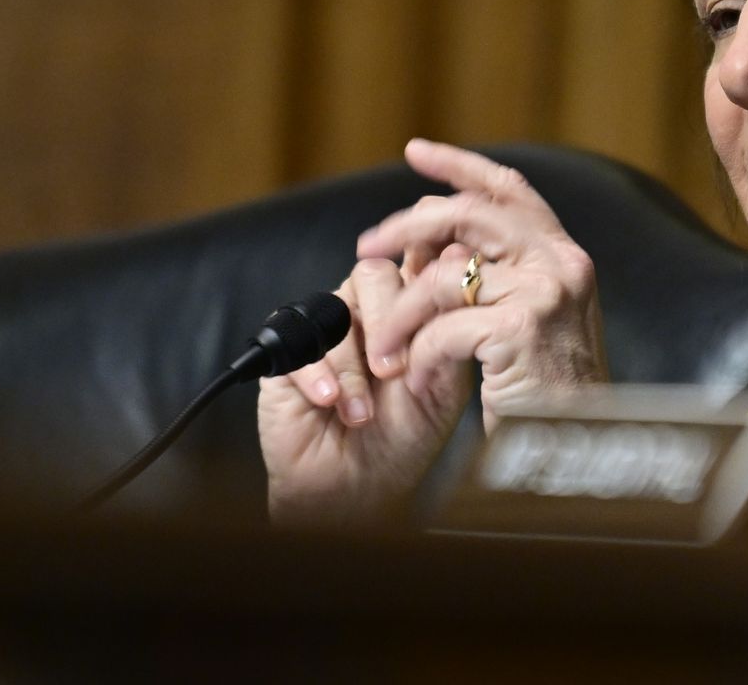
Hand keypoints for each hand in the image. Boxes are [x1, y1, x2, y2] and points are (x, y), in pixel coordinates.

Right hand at [258, 254, 471, 524]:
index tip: (436, 291)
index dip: (424, 267)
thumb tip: (461, 264)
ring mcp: (324, 329)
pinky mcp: (287, 354)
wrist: (358, 487)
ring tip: (362, 413)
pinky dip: (317, 375)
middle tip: (393, 373)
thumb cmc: (405, 437)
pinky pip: (297, 342)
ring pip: (337, 308)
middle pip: (375, 275)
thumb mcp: (444, 385)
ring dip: (353, 366)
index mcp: (409, 309)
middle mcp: (366, 310)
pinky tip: (330, 402)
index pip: (415, 260)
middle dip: (389, 322)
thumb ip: (450, 327)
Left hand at [354, 139, 607, 429]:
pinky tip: (414, 376)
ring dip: (399, 315)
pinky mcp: (521, 328)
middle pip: (467, 214)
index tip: (415, 153)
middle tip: (366, 246)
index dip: (460, 165)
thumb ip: (505, 276)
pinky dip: (419, 353)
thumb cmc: (550, 395)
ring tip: (380, 350)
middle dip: (407, 224)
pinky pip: (444, 328)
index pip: (508, 188)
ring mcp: (545, 292)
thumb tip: (440, 241)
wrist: (581, 448)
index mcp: (564, 254)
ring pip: (441, 278)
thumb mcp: (536, 319)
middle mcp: (561, 261)